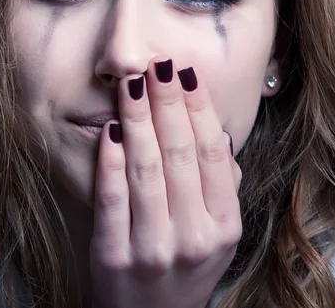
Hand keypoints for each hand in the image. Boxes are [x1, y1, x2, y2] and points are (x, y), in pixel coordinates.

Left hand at [90, 57, 241, 307]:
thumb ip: (222, 188)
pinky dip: (110, 161)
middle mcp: (193, 236)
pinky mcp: (114, 256)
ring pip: (145, 169)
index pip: (211, 154)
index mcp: (225, 226)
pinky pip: (112, 198)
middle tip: (156, 65)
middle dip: (166, 103)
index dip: (198, 109)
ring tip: (131, 83)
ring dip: (137, 119)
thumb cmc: (185, 269)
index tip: (185, 74)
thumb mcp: (218, 236)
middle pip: (178, 154)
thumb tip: (213, 134)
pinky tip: (109, 129)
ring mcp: (153, 248)